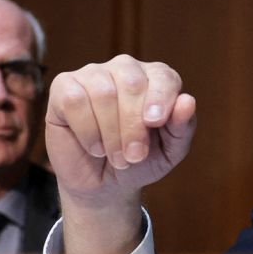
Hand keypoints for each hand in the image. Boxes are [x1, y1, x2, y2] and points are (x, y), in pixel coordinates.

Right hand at [45, 55, 195, 253]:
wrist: (105, 184)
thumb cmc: (140, 161)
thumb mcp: (170, 151)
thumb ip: (182, 127)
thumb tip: (188, 101)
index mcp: (155, 78)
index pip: (163, 76)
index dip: (160, 98)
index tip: (155, 124)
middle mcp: (125, 69)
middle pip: (132, 83)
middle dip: (133, 125)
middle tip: (134, 156)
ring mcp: (92, 74)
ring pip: (103, 92)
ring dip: (111, 133)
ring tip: (116, 157)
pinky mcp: (64, 87)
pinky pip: (75, 100)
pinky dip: (87, 130)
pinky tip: (94, 146)